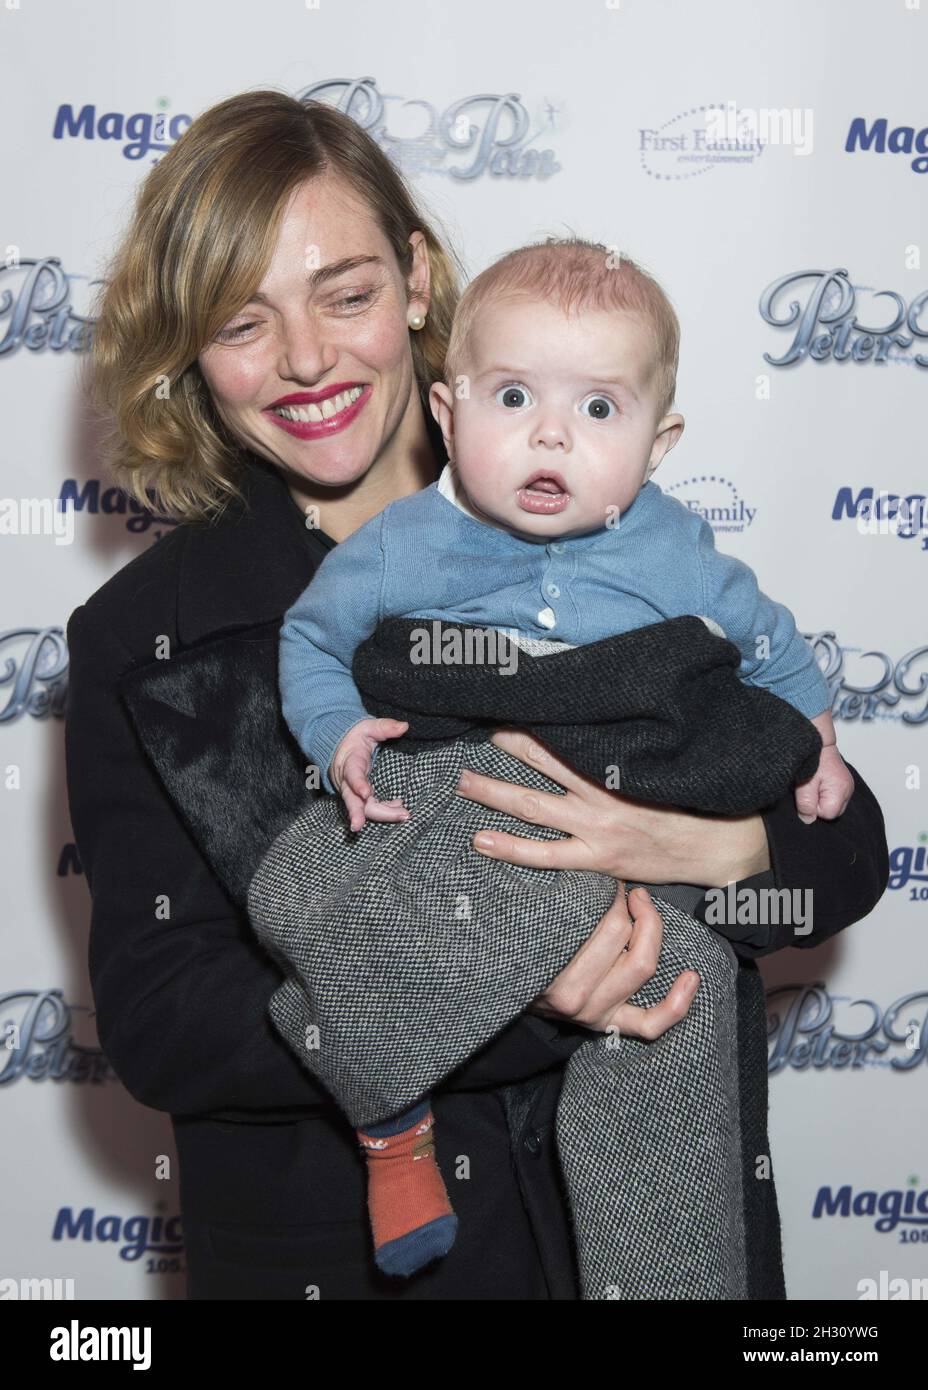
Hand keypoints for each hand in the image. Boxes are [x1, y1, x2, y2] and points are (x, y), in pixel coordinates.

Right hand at [329, 717, 410, 832]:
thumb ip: (384, 727)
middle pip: (352, 800)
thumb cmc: (355, 736)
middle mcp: (347, 780)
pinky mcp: (358, 797)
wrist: (339, 744)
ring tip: (403, 814)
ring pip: (363, 808)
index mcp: (349, 762)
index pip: (352, 774)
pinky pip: (369, 808)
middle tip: (363, 826)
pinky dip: (385, 811)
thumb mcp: (368, 727)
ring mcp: (351, 791)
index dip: (358, 784)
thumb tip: (404, 726)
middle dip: (359, 814)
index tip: (367, 793)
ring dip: (382, 814)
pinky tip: (399, 809)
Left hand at [453, 726, 770, 887]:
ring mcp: (597, 829)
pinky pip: (546, 855)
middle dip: (505, 746)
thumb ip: (627, 747)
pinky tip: (481, 839)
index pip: (566, 736)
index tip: (508, 704)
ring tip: (461, 782)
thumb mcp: (662, 763)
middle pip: (541, 763)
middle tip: (472, 731)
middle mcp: (602, 794)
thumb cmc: (693, 801)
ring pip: (533, 807)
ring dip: (493, 793)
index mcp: (618, 764)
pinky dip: (511, 848)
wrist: (723, 846)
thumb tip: (598, 720)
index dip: (535, 720)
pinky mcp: (597, 859)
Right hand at [530, 880, 699, 1037]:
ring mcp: (595, 1013)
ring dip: (650, 931)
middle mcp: (574, 996)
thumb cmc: (517, 948)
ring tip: (643, 909)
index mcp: (551, 969)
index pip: (603, 923)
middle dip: (628, 906)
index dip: (613, 895)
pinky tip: (691, 978)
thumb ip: (551, 902)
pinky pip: (651, 1024)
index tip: (608, 881)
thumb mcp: (525, 925)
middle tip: (623, 891)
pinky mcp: (609, 1025)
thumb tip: (587, 867)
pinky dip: (677, 1004)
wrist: (501, 994)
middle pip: (621, 934)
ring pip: (641, 966)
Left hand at [794, 744, 854, 821]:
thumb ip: (806, 803)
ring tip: (813, 784)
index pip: (827, 814)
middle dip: (818, 804)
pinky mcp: (843, 783)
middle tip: (808, 788)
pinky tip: (818, 784)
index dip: (813, 807)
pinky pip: (834, 797)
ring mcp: (848, 786)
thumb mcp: (804, 783)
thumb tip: (808, 820)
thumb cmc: (811, 758)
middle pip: (832, 812)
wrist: (815, 739)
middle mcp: (848, 789)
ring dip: (820, 799)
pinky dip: (824, 794)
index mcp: (841, 790)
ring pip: (833, 805)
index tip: (806, 792)